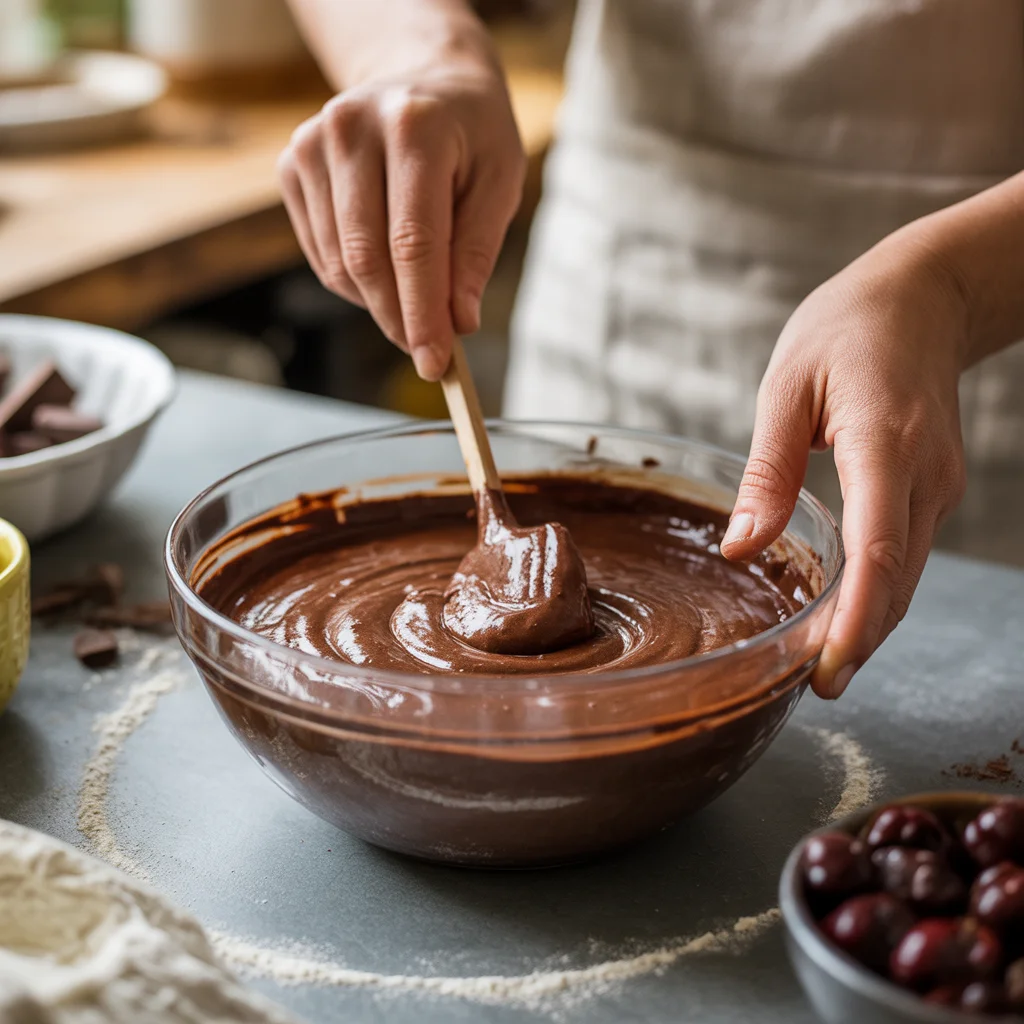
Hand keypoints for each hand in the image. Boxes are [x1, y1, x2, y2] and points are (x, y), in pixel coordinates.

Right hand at [277, 57, 524, 380]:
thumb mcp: (499, 183)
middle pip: (367, 258)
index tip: (435, 362)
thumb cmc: (472, 136)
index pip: (413, 243)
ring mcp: (312, 145)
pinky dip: (355, 283)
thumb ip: (477, 252)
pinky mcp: (291, 165)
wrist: (423, 77)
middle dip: (399, 319)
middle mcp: (351, 128)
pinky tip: (387, 269)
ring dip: (379, 303)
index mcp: (414, 127)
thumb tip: (458, 322)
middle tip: (427, 353)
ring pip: (339, 264)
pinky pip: (322, 255)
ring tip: (417, 297)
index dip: (422, 312)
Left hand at [720, 232, 969, 698]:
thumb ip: (767, 472)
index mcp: (885, 445)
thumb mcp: (787, 388)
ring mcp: (936, 483)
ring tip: (826, 667)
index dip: (854, 619)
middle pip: (896, 579)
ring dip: (871, 623)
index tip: (829, 669)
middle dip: (860, 639)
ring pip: (906, 574)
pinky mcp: (931, 486)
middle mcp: (924, 475)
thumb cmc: (847, 329)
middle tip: (818, 688)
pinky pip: (905, 552)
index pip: (876, 551)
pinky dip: (879, 591)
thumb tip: (742, 549)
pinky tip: (846, 614)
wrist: (925, 296)